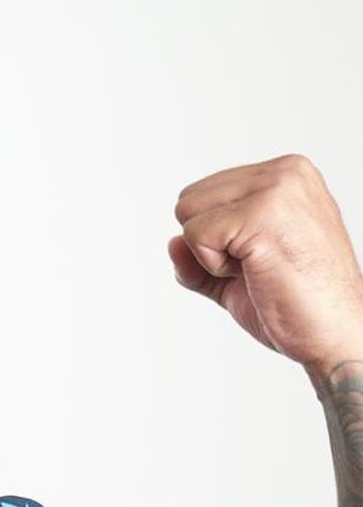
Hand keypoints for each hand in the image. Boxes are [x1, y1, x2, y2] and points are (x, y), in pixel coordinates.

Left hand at [168, 153, 362, 371]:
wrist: (334, 333)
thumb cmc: (295, 306)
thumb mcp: (235, 274)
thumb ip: (200, 256)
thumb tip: (171, 243)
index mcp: (285, 175)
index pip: (203, 194)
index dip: (214, 240)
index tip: (259, 258)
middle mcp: (285, 172)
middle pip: (188, 201)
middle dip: (208, 245)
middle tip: (257, 267)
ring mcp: (276, 189)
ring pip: (188, 215)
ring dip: (211, 256)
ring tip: (258, 268)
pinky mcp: (262, 215)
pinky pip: (194, 236)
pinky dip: (214, 267)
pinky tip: (255, 273)